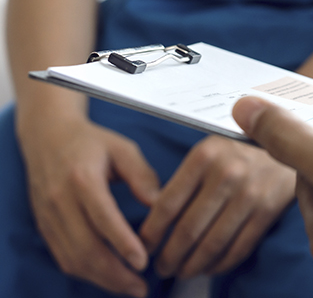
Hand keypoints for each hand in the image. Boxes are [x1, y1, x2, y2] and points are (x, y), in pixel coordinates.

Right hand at [20, 117, 159, 297]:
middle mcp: (60, 200)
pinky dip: (87, 273)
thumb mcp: (122, 148)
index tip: (142, 261)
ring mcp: (49, 216)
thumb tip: (159, 203)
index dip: (122, 242)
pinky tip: (109, 277)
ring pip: (72, 258)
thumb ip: (142, 175)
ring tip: (130, 288)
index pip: (102, 217)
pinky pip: (63, 257)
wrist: (48, 137)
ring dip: (101, 279)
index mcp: (82, 178)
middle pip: (84, 246)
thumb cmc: (90, 142)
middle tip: (140, 287)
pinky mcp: (45, 226)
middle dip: (114, 273)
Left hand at [139, 135, 294, 277]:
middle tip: (161, 267)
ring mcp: (249, 194)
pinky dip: (220, 264)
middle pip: (188, 229)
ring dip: (192, 265)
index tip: (144, 247)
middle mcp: (226, 174)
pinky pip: (238, 248)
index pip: (168, 204)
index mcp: (204, 156)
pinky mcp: (267, 211)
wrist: (289, 147)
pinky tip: (209, 267)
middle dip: (169, 256)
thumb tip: (153, 215)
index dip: (152, 232)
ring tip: (182, 271)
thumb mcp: (209, 151)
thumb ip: (184, 178)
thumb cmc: (239, 154)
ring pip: (212, 244)